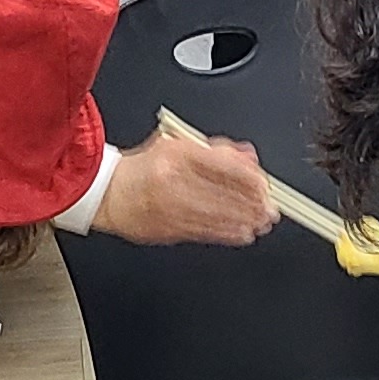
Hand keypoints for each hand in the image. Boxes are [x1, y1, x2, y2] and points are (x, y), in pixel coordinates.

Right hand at [96, 128, 274, 245]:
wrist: (107, 192)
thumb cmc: (142, 168)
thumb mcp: (178, 145)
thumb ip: (216, 150)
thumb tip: (246, 157)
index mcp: (177, 154)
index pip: (224, 165)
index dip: (250, 178)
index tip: (264, 185)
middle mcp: (174, 179)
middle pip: (224, 192)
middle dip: (253, 203)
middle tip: (271, 208)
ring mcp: (171, 206)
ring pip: (217, 214)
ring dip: (245, 220)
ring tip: (262, 222)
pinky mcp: (168, 228)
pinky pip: (204, 232)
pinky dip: (227, 234)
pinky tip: (243, 234)